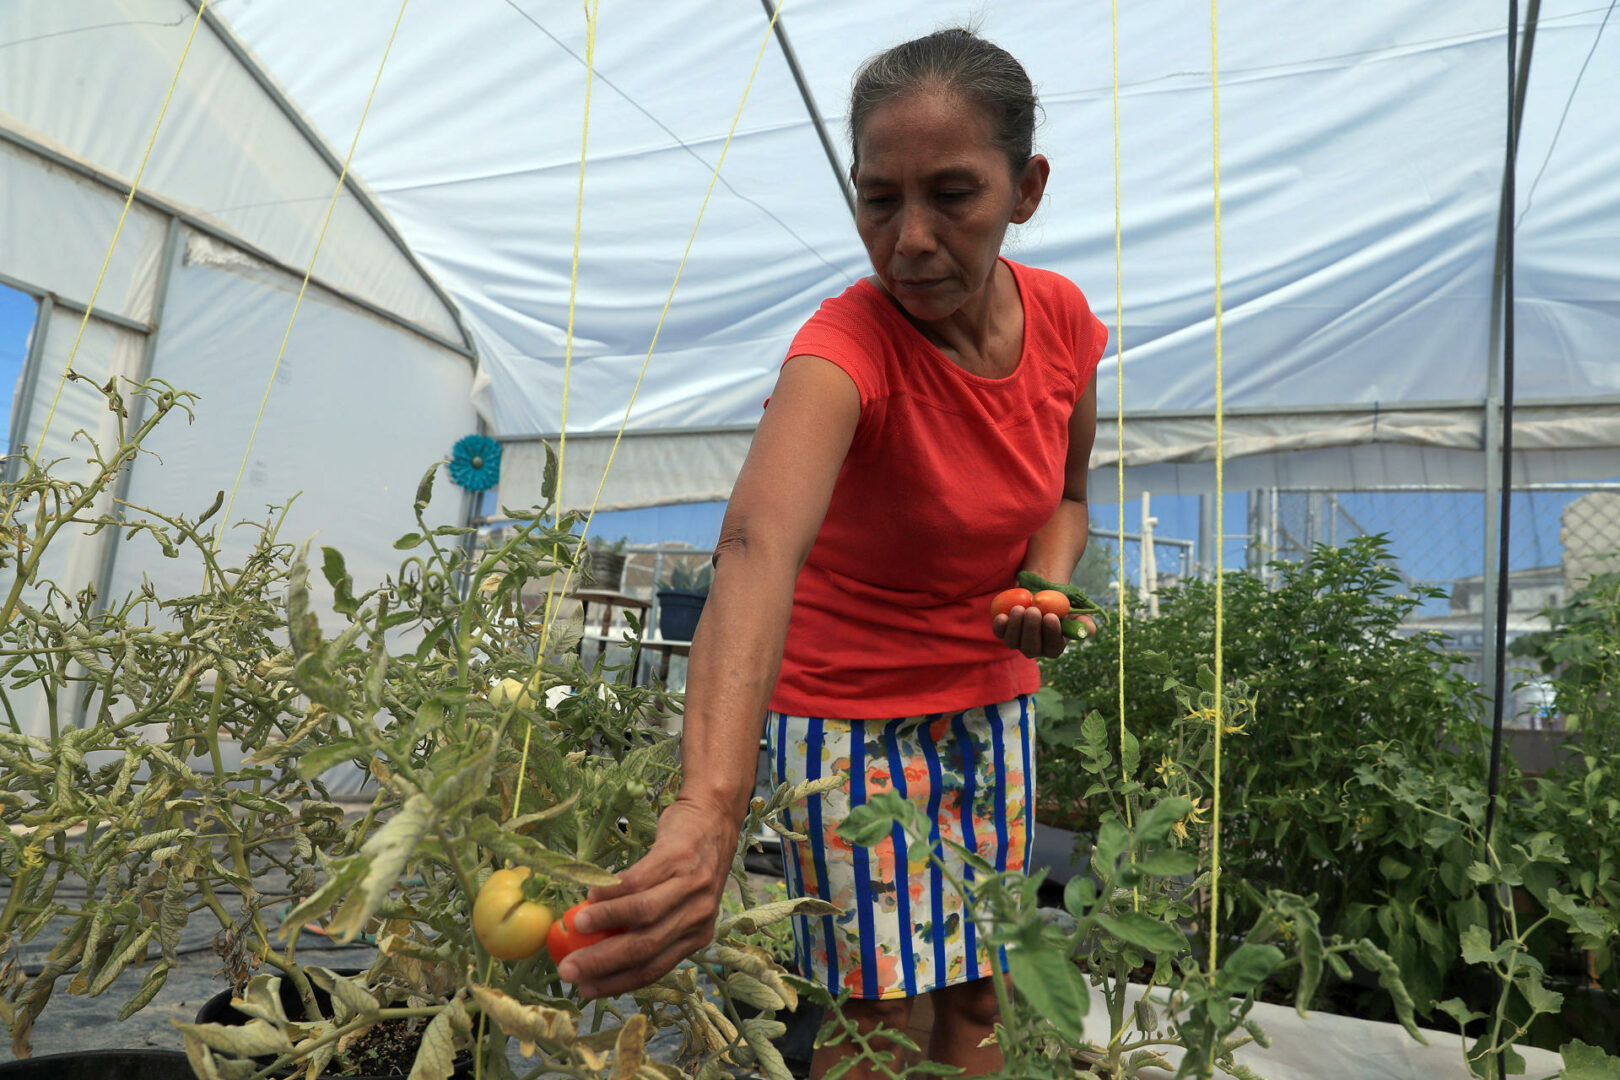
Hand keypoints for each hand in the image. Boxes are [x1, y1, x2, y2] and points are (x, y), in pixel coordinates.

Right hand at [557, 795, 736, 997]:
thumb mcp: (680, 905)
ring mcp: (690, 886)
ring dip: (603, 922)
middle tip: (569, 968)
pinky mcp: (678, 858)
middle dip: (602, 962)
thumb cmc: (690, 867)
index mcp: (697, 936)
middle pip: (645, 947)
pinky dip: (611, 891)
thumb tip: (600, 953)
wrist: (712, 818)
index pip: (655, 969)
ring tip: (577, 925)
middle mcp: (698, 916)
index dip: (617, 982)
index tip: (585, 989)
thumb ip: (651, 929)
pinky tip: (592, 894)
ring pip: (642, 914)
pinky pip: (638, 881)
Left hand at [992, 606, 1095, 658]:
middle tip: (1033, 610)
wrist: (1040, 591)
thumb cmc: (1061, 603)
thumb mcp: (1077, 610)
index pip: (1052, 646)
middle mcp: (1035, 648)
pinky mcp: (1005, 631)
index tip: (1051, 616)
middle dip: (1031, 629)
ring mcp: (1018, 641)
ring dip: (1016, 626)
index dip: (1051, 633)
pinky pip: (1000, 633)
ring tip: (1020, 608)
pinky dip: (1000, 626)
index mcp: (1054, 647)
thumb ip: (1084, 621)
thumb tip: (1089, 631)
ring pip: (1014, 642)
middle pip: (1031, 647)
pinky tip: (1002, 615)